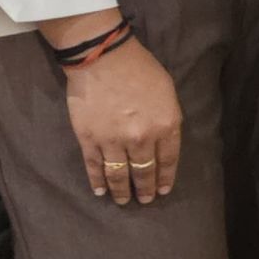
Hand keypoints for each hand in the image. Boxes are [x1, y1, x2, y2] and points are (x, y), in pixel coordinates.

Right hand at [54, 27, 182, 205]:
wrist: (103, 58)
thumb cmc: (139, 68)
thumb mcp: (167, 92)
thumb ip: (167, 119)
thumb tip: (164, 140)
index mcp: (166, 125)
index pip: (168, 160)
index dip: (165, 178)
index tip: (164, 190)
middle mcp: (142, 138)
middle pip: (145, 171)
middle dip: (146, 189)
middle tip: (145, 200)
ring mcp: (114, 141)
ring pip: (120, 174)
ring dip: (123, 191)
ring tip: (125, 201)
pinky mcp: (90, 140)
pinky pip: (95, 167)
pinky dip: (98, 181)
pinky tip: (101, 191)